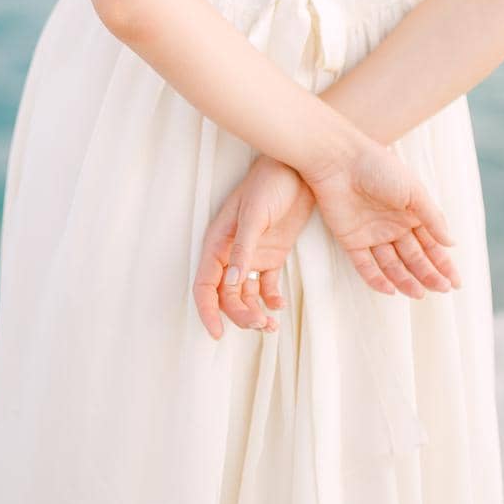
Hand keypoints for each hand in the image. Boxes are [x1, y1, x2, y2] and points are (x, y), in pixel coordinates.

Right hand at [192, 154, 315, 340]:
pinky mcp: (272, 256)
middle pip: (227, 297)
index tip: (217, 333)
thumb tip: (232, 282)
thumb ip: (244, 248)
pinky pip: (266, 287)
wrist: (299, 170)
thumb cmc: (269, 184)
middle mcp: (231, 254)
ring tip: (272, 324)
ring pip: (246, 296)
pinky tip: (280, 306)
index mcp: (218, 243)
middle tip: (261, 325)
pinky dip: (271, 301)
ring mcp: (252, 256)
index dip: (207, 311)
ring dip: (255, 313)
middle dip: (240, 315)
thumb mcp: (254, 214)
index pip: (205, 285)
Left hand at [305, 139, 461, 298]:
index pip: (430, 244)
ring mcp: (372, 234)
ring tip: (420, 294)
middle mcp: (393, 226)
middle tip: (442, 290)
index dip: (443, 263)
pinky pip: (365, 266)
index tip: (456, 282)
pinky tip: (391, 290)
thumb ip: (432, 218)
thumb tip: (452, 243)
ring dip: (406, 280)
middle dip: (429, 274)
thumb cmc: (379, 168)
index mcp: (410, 213)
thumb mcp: (413, 191)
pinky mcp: (351, 240)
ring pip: (392, 265)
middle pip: (414, 257)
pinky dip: (377, 280)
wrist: (339, 160)